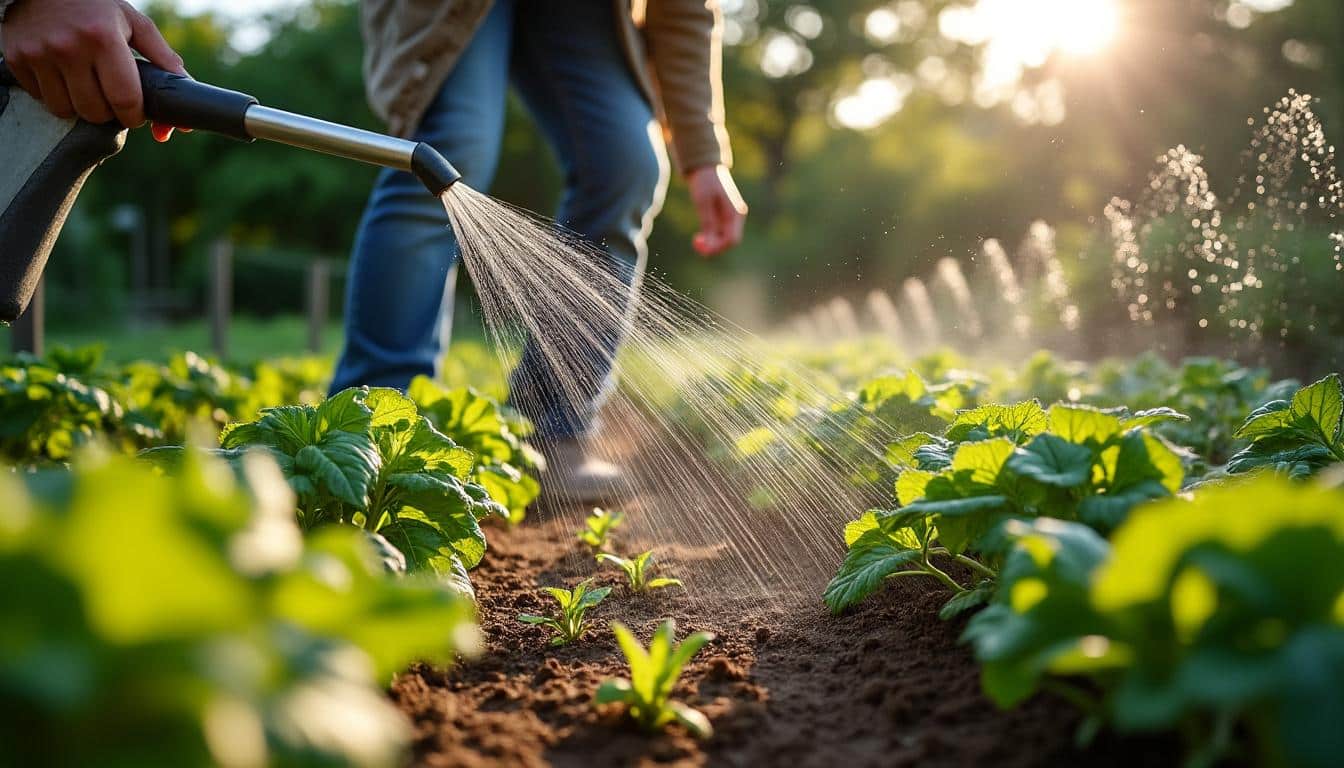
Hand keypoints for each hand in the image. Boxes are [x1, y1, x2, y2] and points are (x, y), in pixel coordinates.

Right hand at [1, 0, 186, 138]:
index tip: (135, 115)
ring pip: (66, 111)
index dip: (134, 116)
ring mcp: (40, 54)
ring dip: (80, 107)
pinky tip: (62, 77)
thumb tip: (185, 86)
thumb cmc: (93, 6)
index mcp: (104, 38)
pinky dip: (55, 96)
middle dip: (108, 112)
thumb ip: (160, 53)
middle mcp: (69, 47)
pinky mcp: (17, 58)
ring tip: (86, 86)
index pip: (125, 99)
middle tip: (110, 97)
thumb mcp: (130, 20)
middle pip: (96, 112)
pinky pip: (41, 99)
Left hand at [686, 164, 747, 256]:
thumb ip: (708, 221)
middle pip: (729, 242)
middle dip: (714, 247)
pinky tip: (699, 236)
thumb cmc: (704, 182)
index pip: (732, 239)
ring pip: (724, 239)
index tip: (700, 245)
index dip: (717, 247)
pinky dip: (710, 238)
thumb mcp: (703, 202)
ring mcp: (731, 218)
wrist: (704, 168)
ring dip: (711, 244)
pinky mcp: (724, 218)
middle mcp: (736, 217)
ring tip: (696, 239)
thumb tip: (709, 242)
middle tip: (695, 243)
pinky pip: (720, 234)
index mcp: (735, 213)